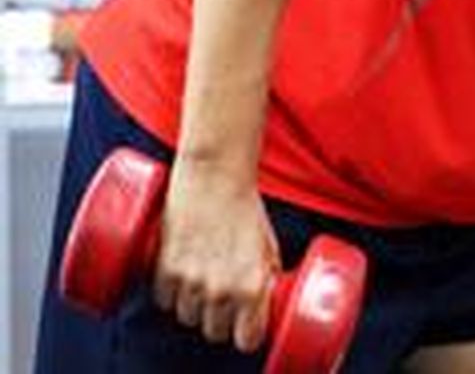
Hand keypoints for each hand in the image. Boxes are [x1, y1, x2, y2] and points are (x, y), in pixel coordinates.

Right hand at [153, 157, 280, 351]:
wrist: (214, 176)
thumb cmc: (244, 206)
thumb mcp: (269, 244)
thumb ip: (267, 275)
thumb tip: (269, 298)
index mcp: (252, 287)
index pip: (247, 340)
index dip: (248, 335)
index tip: (248, 327)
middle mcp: (220, 290)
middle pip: (215, 332)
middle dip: (221, 320)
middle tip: (226, 299)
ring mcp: (189, 282)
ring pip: (188, 317)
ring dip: (195, 305)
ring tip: (204, 279)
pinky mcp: (163, 270)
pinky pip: (164, 300)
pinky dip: (172, 293)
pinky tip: (182, 274)